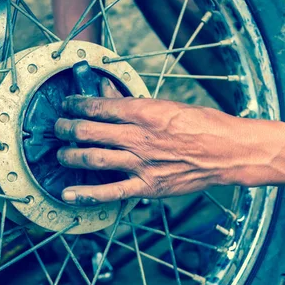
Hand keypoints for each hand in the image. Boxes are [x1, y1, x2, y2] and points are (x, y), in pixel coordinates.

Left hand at [54, 80, 250, 203]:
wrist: (227, 152)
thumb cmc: (203, 124)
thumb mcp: (167, 105)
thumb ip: (133, 102)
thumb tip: (107, 91)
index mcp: (144, 112)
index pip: (99, 106)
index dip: (77, 105)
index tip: (68, 105)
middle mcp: (139, 137)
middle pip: (89, 131)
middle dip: (66, 128)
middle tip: (57, 128)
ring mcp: (142, 163)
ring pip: (94, 158)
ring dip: (70, 155)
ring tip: (59, 154)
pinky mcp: (148, 186)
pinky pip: (111, 192)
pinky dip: (87, 194)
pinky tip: (68, 193)